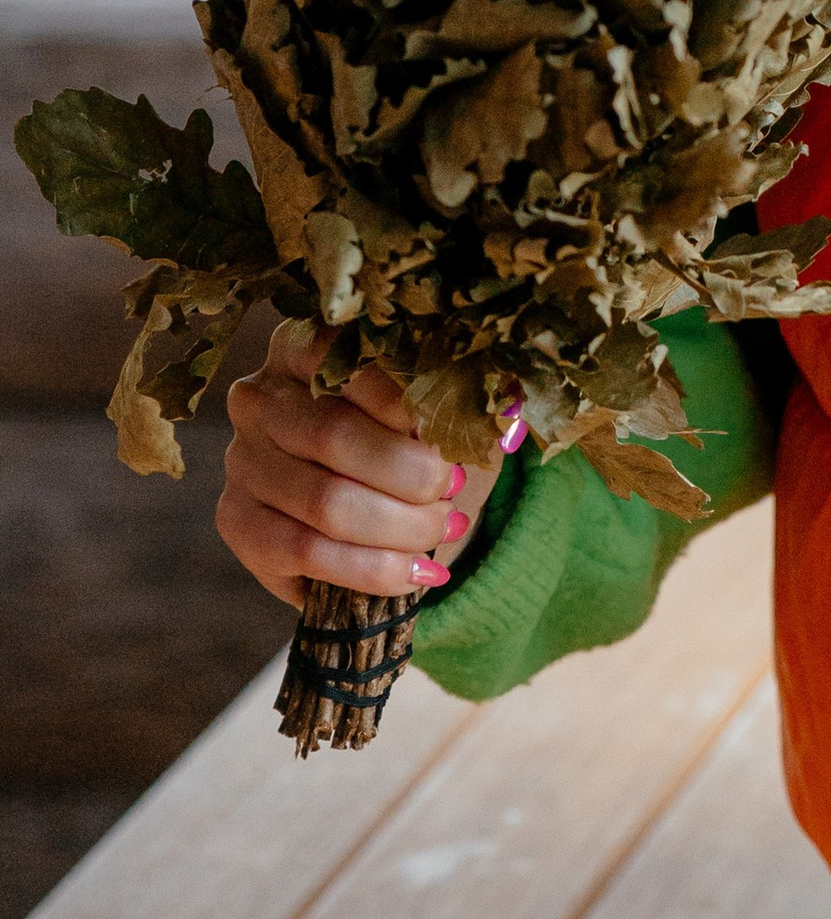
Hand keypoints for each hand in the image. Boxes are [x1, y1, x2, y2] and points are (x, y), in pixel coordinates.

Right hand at [219, 324, 503, 610]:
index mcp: (303, 347)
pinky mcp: (237, 521)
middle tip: (453, 491)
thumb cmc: (417, 444)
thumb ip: (466, 400)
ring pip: (325, 502)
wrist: (387, 511)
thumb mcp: (444, 412)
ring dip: (400, 527)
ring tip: (443, 529)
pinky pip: (306, 552)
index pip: (345, 358)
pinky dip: (372, 568)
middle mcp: (260, 397)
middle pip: (335, 436)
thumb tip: (505, 408)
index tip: (446, 429)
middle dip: (410, 474)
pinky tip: (415, 572)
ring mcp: (242, 460)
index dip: (404, 399)